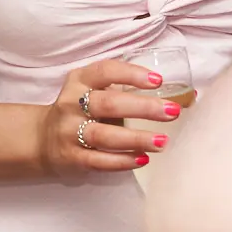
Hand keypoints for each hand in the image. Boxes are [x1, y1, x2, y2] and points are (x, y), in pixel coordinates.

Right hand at [39, 59, 175, 176]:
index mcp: (79, 81)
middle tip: (172, 112)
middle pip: (108, 104)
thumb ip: (129, 90)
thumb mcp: (93, 91)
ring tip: (163, 141)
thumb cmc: (81, 111)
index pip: (104, 71)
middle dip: (143, 108)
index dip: (131, 74)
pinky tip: (142, 159)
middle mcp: (71, 103)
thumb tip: (189, 96)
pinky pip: (98, 160)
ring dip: (136, 138)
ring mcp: (69, 131)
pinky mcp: (71, 157)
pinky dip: (122, 160)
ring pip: (103, 135)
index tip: (158, 80)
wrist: (42, 138)